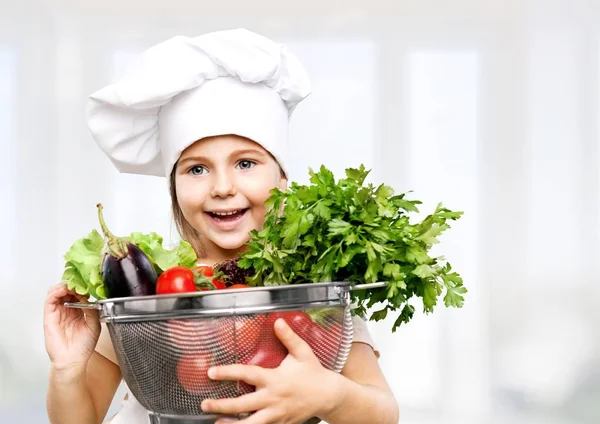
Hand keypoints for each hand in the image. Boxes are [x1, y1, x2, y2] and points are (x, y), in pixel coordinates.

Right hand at [43, 283, 100, 371]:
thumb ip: (92, 310)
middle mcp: (68, 309)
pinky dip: (55, 292)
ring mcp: (58, 312)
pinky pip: (50, 300)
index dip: (82, 287)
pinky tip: (63, 290)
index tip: (88, 284)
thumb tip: (89, 297)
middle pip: (67, 290)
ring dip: (64, 285)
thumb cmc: (83, 346)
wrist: (73, 360)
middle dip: (74, 284)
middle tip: (80, 282)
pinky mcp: (49, 316)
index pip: (78, 293)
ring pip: (57, 292)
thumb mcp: (94, 324)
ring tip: (72, 286)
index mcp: (79, 311)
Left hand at [201, 318, 342, 423]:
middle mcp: (273, 398)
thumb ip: (288, 337)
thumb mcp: (302, 352)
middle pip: (242, 405)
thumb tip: (277, 321)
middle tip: (205, 404)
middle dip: (222, 405)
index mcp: (274, 379)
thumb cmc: (314, 373)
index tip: (211, 372)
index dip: (227, 373)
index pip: (246, 374)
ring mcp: (276, 414)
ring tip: (216, 422)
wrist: (329, 396)